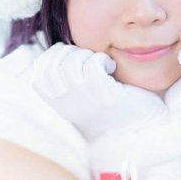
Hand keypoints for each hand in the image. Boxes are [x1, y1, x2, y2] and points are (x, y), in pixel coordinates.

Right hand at [32, 43, 165, 139]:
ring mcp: (87, 103)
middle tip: (88, 58)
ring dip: (87, 55)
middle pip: (52, 66)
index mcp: (59, 108)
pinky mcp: (107, 98)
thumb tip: (54, 49)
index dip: (51, 57)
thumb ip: (65, 80)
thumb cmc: (112, 107)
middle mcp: (68, 107)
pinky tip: (110, 67)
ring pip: (72, 63)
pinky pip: (93, 65)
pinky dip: (102, 59)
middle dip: (69, 52)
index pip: (38, 76)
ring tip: (99, 63)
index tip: (70, 56)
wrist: (142, 129)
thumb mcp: (82, 97)